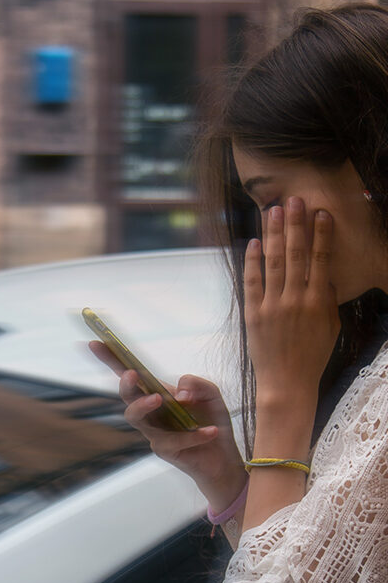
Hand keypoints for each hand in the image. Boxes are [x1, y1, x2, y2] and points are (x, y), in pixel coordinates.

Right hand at [89, 341, 246, 511]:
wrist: (223, 458)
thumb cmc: (211, 422)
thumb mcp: (212, 395)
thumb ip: (199, 384)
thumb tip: (180, 392)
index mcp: (158, 391)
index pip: (130, 373)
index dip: (111, 358)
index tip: (95, 343)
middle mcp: (151, 410)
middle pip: (127, 395)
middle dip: (125, 383)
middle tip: (132, 374)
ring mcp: (154, 431)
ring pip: (135, 418)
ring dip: (143, 405)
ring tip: (160, 398)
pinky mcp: (164, 450)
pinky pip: (173, 440)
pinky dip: (194, 434)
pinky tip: (210, 432)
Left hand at [245, 197, 340, 405]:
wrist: (286, 383)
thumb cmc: (312, 355)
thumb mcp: (331, 327)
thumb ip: (329, 298)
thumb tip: (326, 273)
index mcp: (319, 302)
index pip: (321, 260)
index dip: (321, 235)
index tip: (321, 213)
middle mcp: (295, 300)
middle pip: (296, 254)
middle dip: (295, 224)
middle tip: (294, 199)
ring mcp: (272, 306)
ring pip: (273, 262)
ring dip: (274, 234)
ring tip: (273, 211)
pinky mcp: (253, 313)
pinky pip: (252, 281)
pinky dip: (252, 261)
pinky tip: (254, 242)